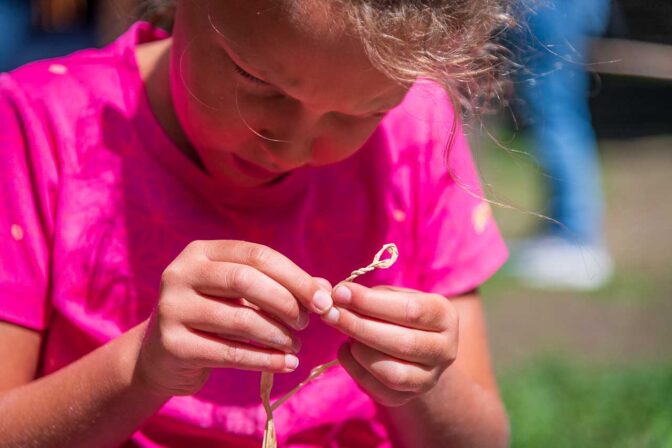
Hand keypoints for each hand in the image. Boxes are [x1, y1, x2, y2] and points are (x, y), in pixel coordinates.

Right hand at [134, 240, 333, 396]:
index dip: (295, 276)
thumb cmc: (212, 317)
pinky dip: (265, 360)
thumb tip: (325, 289)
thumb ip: (280, 286)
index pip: (257, 255)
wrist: (161, 356)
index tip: (323, 299)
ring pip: (239, 319)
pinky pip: (230, 353)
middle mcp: (180, 273)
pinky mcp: (172, 345)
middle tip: (306, 323)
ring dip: (277, 335)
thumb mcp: (241, 295)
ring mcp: (171, 308)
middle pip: (245, 280)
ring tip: (295, 345)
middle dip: (285, 302)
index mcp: (200, 252)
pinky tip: (286, 363)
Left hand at [321, 283, 457, 406]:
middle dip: (359, 326)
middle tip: (330, 313)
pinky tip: (346, 351)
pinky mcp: (408, 397)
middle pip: (401, 343)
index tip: (340, 293)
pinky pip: (379, 390)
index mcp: (444, 316)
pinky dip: (355, 369)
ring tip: (344, 334)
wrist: (416, 346)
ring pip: (392, 373)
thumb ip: (372, 296)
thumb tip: (340, 296)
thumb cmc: (400, 313)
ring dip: (360, 351)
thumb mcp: (394, 296)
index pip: (411, 310)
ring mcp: (429, 378)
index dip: (371, 302)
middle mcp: (444, 350)